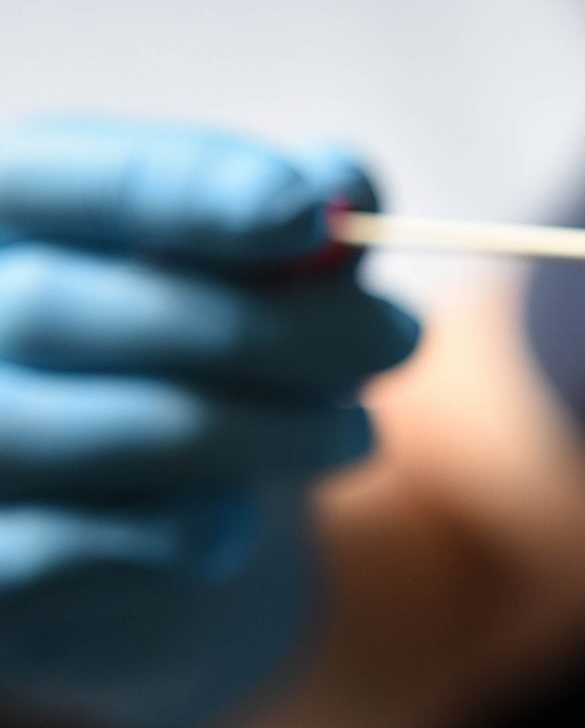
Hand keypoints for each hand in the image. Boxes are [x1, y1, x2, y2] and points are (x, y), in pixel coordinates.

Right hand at [0, 119, 419, 727]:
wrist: (166, 548)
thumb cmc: (221, 377)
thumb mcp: (275, 289)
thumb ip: (303, 229)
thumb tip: (343, 179)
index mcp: (12, 220)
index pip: (58, 174)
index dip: (181, 188)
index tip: (309, 214)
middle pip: (62, 307)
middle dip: (265, 328)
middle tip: (402, 337)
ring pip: (92, 432)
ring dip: (261, 435)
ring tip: (358, 435)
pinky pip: (76, 553)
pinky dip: (189, 534)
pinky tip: (239, 526)